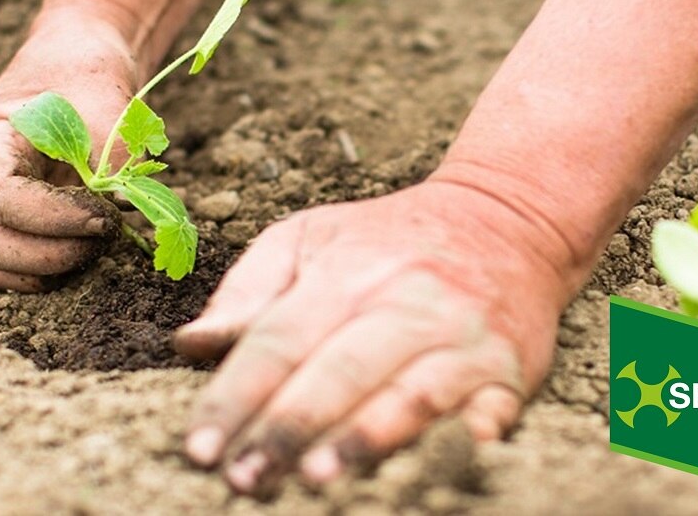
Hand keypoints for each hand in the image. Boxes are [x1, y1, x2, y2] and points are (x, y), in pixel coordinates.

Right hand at [0, 9, 136, 291]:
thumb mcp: (107, 106)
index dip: (56, 219)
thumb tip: (128, 213)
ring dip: (52, 267)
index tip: (106, 217)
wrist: (76, 65)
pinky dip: (47, 274)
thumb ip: (115, 160)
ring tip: (100, 239)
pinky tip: (88, 250)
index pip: (3, 200)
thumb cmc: (86, 78)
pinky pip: (12, 269)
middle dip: (59, 251)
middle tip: (110, 230)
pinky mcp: (12, 226)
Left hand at [174, 180, 575, 494]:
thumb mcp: (309, 238)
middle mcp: (404, 303)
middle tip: (245, 477)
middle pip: (339, 371)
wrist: (505, 218)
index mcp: (345, 273)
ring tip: (318, 479)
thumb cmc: (386, 240)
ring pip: (411, 394)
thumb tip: (189, 345)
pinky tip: (434, 465)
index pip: (278, 339)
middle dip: (289, 428)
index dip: (235, 395)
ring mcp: (461, 338)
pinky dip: (463, 439)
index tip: (200, 446)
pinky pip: (487, 409)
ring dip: (366, 438)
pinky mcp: (508, 369)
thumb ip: (248, 291)